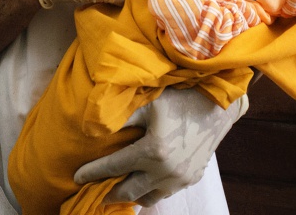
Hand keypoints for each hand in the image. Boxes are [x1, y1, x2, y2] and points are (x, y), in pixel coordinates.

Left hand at [73, 87, 247, 205]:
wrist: (218, 106)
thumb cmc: (181, 98)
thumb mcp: (148, 103)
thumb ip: (123, 117)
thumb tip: (95, 126)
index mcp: (152, 151)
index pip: (114, 166)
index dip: (92, 172)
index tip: (77, 177)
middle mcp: (166, 170)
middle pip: (128, 190)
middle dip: (109, 193)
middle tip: (96, 192)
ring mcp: (180, 178)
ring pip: (149, 197)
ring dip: (131, 196)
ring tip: (118, 191)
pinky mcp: (191, 179)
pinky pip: (166, 192)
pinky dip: (151, 191)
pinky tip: (144, 185)